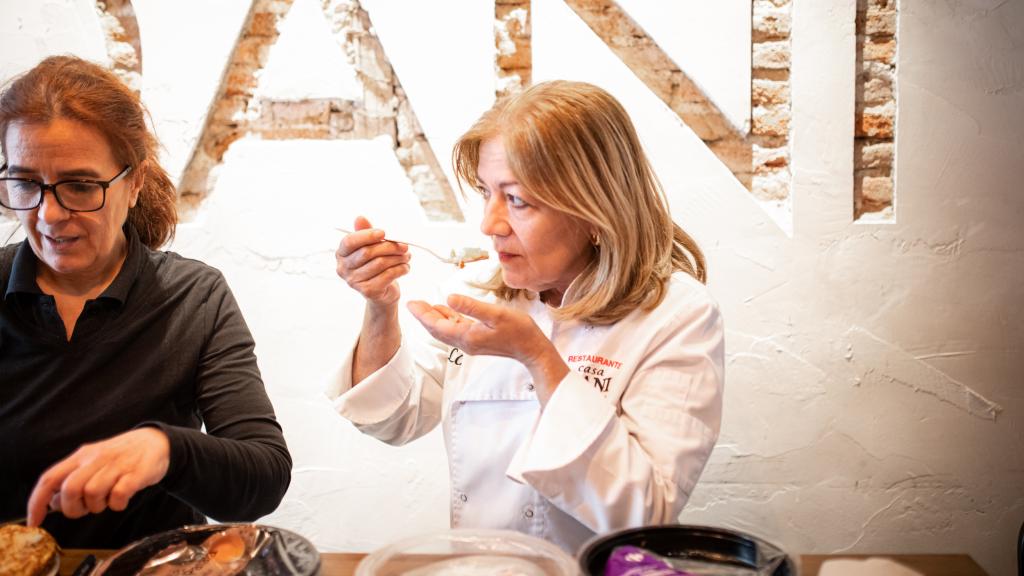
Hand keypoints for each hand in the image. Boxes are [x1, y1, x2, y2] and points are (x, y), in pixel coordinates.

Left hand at [27, 427, 170, 525]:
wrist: (156, 441)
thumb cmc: (121, 456)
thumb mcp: (93, 463)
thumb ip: (72, 480)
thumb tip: (52, 503)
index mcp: (81, 456)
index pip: (50, 478)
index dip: (37, 502)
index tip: (35, 521)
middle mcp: (96, 459)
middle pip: (70, 489)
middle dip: (73, 508)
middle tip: (84, 509)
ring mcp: (116, 465)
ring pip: (92, 493)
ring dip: (97, 506)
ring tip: (106, 501)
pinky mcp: (135, 474)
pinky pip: (118, 496)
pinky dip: (117, 504)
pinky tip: (121, 500)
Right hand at [335, 216, 409, 307]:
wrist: (382, 292)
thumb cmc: (376, 266)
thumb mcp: (371, 247)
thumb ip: (366, 233)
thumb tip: (360, 218)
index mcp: (342, 254)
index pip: (350, 242)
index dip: (367, 235)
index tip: (383, 232)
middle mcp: (344, 268)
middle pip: (367, 252)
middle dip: (389, 246)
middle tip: (404, 246)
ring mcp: (354, 281)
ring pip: (380, 263)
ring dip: (398, 258)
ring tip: (406, 256)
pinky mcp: (368, 291)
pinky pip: (388, 275)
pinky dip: (400, 269)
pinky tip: (405, 267)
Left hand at [407, 294, 568, 401]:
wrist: (532, 349)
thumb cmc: (518, 331)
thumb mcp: (495, 314)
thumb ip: (471, 307)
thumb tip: (449, 298)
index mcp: (466, 336)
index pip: (437, 325)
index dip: (422, 314)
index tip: (411, 303)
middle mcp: (465, 342)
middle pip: (438, 329)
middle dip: (424, 316)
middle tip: (413, 303)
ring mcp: (471, 342)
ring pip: (446, 330)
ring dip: (435, 317)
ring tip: (424, 305)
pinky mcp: (477, 340)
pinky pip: (456, 329)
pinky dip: (448, 319)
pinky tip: (446, 310)